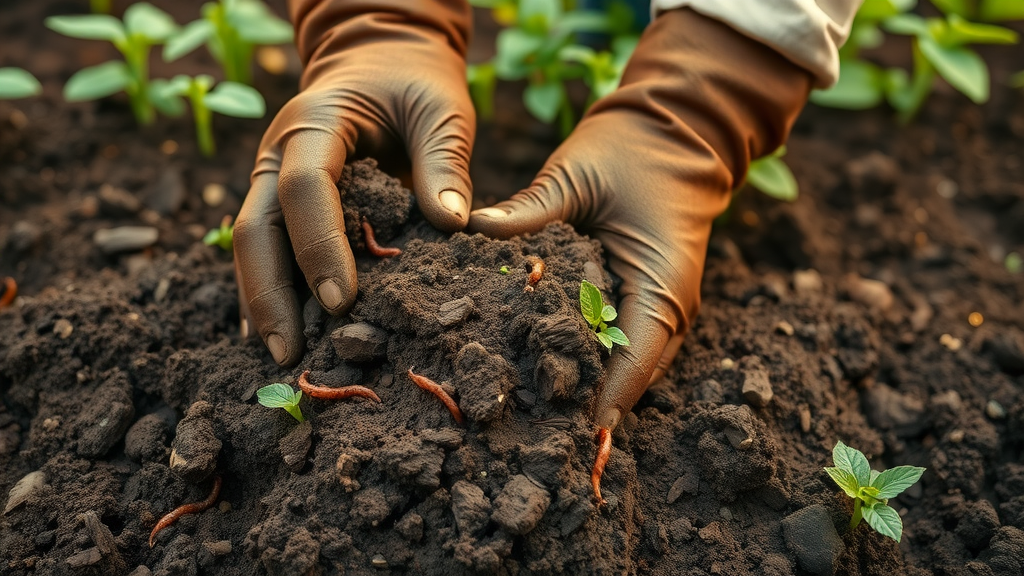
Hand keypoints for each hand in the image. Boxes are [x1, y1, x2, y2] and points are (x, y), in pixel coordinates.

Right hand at [234, 0, 474, 365]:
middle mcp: (277, 154)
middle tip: (291, 353)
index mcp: (313, 124)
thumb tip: (453, 225)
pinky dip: (272, 292)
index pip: (304, 187)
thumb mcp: (440, 109)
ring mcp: (270, 180)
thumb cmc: (413, 83)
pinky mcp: (281, 204)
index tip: (342, 301)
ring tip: (284, 359)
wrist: (380, 61)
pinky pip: (268, 251)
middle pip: (255, 228)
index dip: (320, 245)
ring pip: (251, 246)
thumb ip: (445, 162)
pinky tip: (281, 335)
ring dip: (263, 303)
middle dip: (270, 293)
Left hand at [468, 9, 812, 429]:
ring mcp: (654, 303)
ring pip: (621, 362)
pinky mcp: (636, 294)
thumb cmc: (633, 149)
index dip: (600, 401)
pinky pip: (613, 337)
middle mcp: (665, 307)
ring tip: (532, 416)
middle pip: (628, 376)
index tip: (560, 432)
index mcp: (662, 285)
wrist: (675, 129)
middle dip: (583, 403)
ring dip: (584, 384)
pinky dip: (583, 353)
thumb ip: (532, 210)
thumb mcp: (578, 176)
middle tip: (530, 433)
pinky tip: (541, 365)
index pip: (633, 363)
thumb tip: (473, 228)